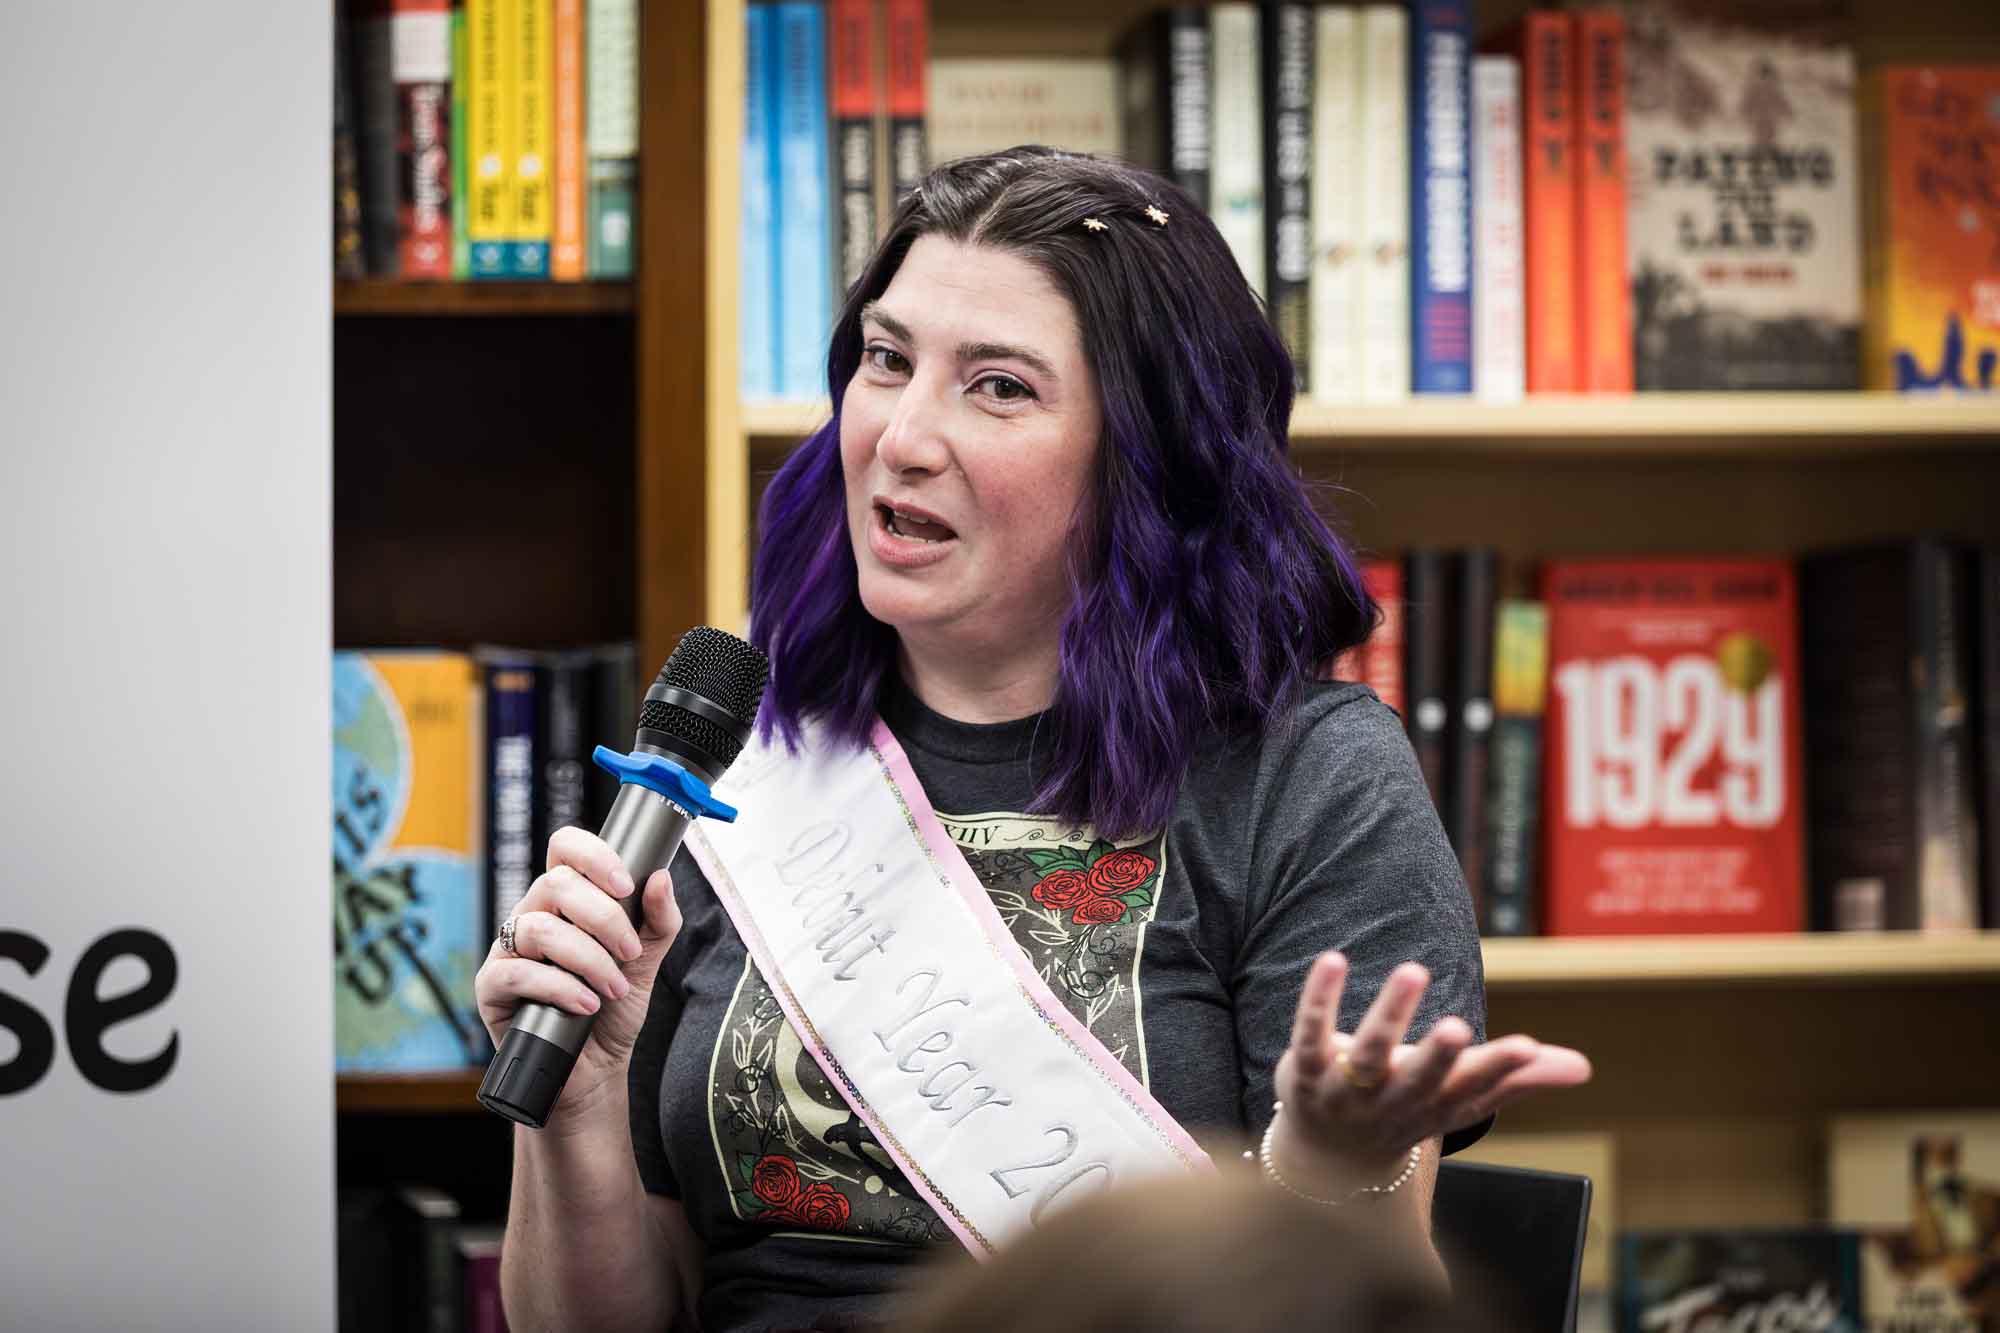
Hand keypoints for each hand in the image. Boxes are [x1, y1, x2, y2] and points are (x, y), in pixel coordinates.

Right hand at [472, 827, 681, 1117]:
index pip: (565, 848)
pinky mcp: (492, 986)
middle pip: (556, 883)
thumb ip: (658, 920)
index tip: (627, 885)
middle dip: (604, 919)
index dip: (593, 855)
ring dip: (588, 960)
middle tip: (630, 953)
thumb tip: (661, 877)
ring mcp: (508, 949)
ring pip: (540, 928)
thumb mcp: (647, 960)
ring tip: (613, 988)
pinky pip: (517, 972)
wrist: (595, 1069)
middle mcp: (532, 914)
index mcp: (567, 899)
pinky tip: (585, 1004)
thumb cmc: (614, 1007)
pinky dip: (559, 987)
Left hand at [1272, 952, 1591, 1179]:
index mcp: (1436, 1107)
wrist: (1328, 1158)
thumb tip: (1583, 1068)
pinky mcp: (1305, 1070)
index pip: (1471, 1092)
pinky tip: (1333, 959)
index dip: (1499, 1072)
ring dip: (1389, 1015)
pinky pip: (1310, 1033)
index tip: (1528, 1046)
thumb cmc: (1408, 1111)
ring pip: (1368, 1054)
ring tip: (1413, 970)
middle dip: (1438, 1057)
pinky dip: (1320, 999)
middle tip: (1459, 1027)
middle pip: (1418, 1081)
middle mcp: (1393, 1102)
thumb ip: (1517, 1080)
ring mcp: (1347, 1090)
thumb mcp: (1459, 1099)